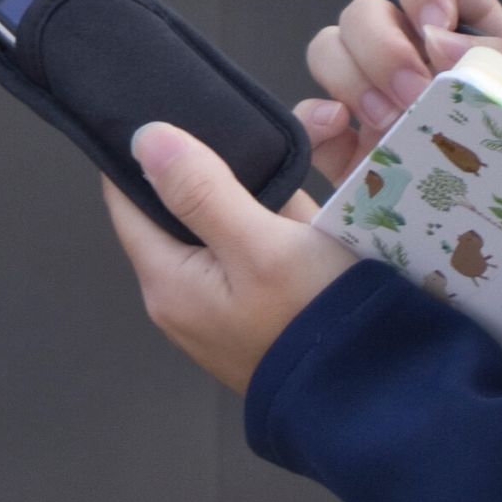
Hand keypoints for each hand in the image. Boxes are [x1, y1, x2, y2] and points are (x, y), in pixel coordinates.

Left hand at [102, 123, 354, 393]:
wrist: (375, 396)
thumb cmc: (315, 320)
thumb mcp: (260, 244)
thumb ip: (201, 190)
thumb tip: (142, 138)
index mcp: (166, 282)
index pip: (126, 199)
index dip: (140, 152)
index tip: (164, 106)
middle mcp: (181, 302)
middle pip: (174, 212)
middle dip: (206, 171)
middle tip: (244, 132)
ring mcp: (218, 315)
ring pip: (218, 231)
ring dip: (246, 198)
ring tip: (282, 167)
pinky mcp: (253, 320)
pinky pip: (249, 257)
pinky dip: (270, 229)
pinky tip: (302, 215)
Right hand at [291, 0, 501, 183]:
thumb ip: (501, 61)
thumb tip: (440, 41)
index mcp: (464, 34)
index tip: (434, 27)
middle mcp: (411, 57)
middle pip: (366, 10)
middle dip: (383, 48)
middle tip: (413, 96)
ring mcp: (372, 99)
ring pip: (328, 49)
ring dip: (352, 79)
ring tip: (389, 124)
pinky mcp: (346, 147)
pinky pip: (308, 114)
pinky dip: (314, 117)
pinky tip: (343, 131)